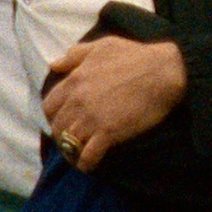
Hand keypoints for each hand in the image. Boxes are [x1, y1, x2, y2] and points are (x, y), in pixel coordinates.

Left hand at [43, 35, 186, 172]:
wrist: (162, 72)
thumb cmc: (135, 56)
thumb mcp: (103, 47)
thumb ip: (76, 55)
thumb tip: (55, 65)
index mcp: (74, 80)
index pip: (49, 106)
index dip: (54, 115)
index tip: (63, 119)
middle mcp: (78, 101)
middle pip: (57, 127)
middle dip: (61, 134)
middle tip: (72, 138)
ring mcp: (92, 119)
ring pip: (68, 143)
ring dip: (72, 150)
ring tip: (79, 153)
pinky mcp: (108, 133)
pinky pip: (87, 156)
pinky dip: (86, 163)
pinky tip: (90, 164)